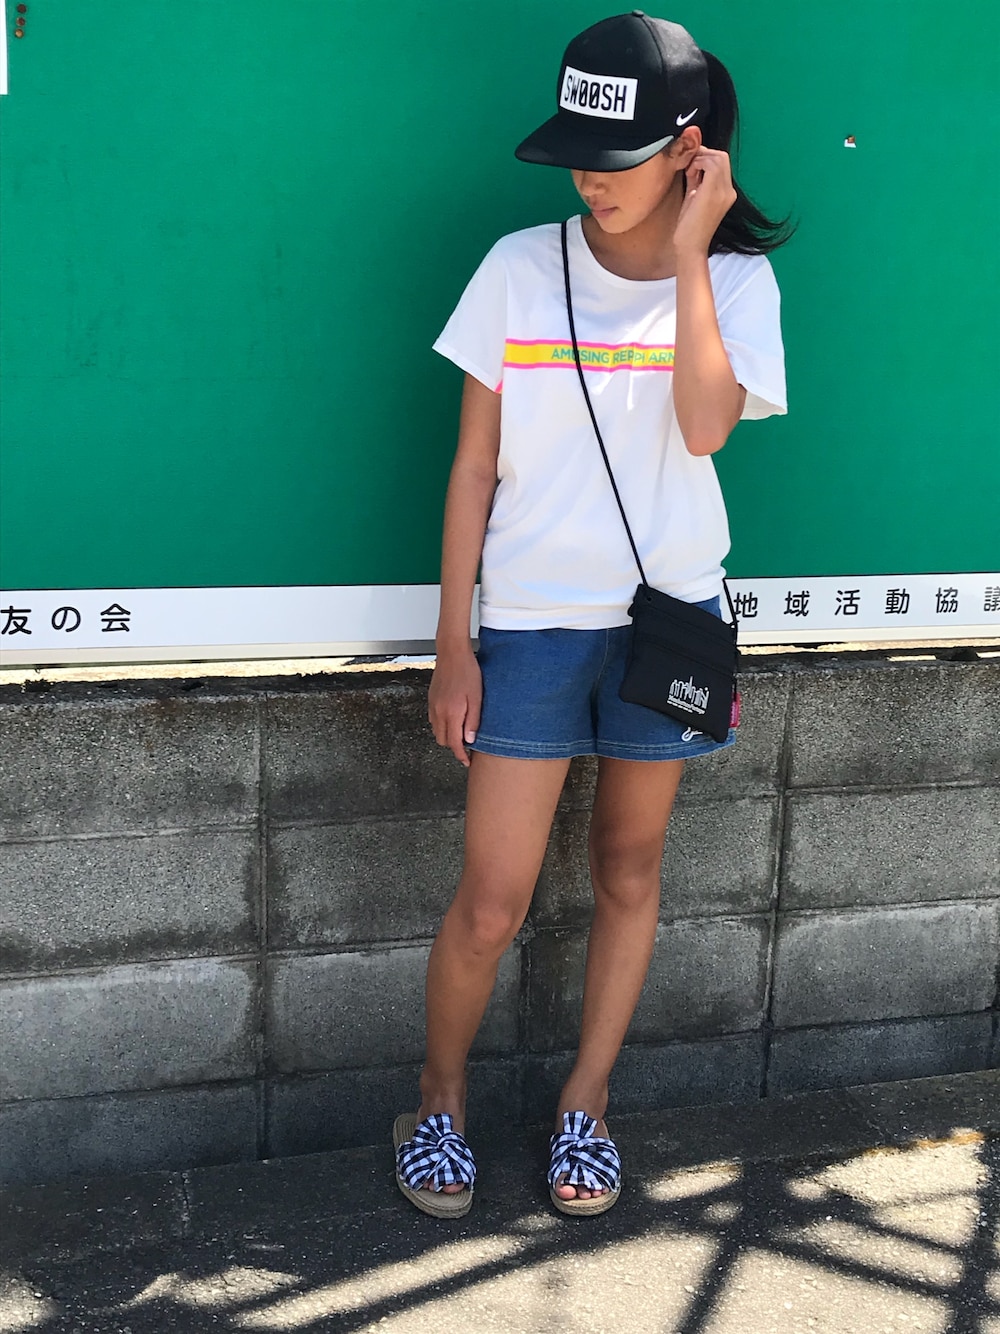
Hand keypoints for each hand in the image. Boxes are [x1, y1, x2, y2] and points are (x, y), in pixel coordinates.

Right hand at [428, 645, 481, 766]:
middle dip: (454, 745)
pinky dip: (442, 725)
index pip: (454, 743)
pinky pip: (434, 720)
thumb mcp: (477, 698)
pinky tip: (454, 718)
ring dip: (448, 735)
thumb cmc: (468, 672)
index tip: (467, 761)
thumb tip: (470, 740)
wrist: (452, 653)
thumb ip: (473, 721)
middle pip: (443, 740)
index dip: (461, 755)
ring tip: (462, 730)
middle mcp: (439, 712)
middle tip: (468, 743)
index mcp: (452, 713)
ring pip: (437, 731)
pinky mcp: (431, 700)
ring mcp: (432, 706)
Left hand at [673, 148, 736, 255]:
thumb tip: (693, 162)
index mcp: (726, 193)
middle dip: (703, 155)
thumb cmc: (689, 227)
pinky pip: (712, 164)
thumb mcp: (694, 198)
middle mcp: (729, 191)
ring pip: (718, 157)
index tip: (690, 167)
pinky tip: (690, 174)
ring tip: (689, 173)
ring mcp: (724, 192)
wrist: (690, 248)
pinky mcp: (714, 193)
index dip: (705, 158)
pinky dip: (699, 163)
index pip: (721, 163)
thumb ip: (697, 180)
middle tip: (689, 167)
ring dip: (700, 159)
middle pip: (722, 156)